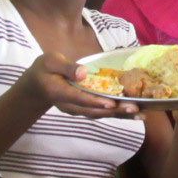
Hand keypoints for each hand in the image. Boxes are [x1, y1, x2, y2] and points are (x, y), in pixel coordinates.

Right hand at [20, 51, 142, 119]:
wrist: (36, 87)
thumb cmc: (44, 70)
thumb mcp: (50, 62)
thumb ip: (66, 67)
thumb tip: (83, 73)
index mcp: (60, 93)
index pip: (80, 98)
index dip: (96, 101)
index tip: (111, 103)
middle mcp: (71, 106)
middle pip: (94, 111)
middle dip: (115, 111)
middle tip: (135, 109)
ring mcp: (78, 110)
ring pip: (101, 115)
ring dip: (121, 115)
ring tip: (141, 114)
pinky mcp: (85, 109)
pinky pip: (103, 113)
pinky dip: (118, 114)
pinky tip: (135, 113)